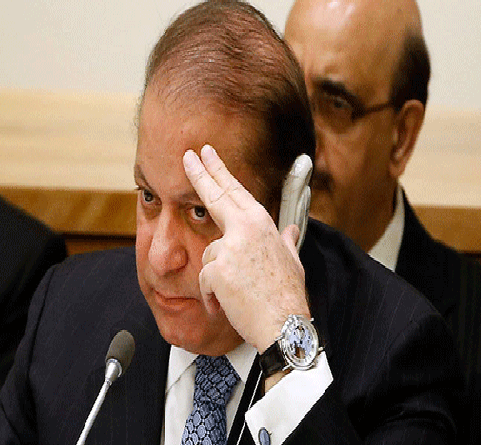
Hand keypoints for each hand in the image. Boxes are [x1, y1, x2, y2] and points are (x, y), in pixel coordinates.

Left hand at [183, 144, 309, 352]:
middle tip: (188, 155)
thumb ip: (286, 241)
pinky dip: (214, 296)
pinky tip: (229, 304)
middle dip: (200, 173)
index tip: (206, 154)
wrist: (283, 327)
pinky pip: (206, 280)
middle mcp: (245, 229)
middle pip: (214, 196)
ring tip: (238, 294)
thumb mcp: (292, 262)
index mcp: (261, 224)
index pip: (235, 190)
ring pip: (209, 255)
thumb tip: (291, 229)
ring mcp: (230, 248)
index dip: (219, 170)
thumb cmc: (286, 296)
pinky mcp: (217, 270)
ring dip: (218, 278)